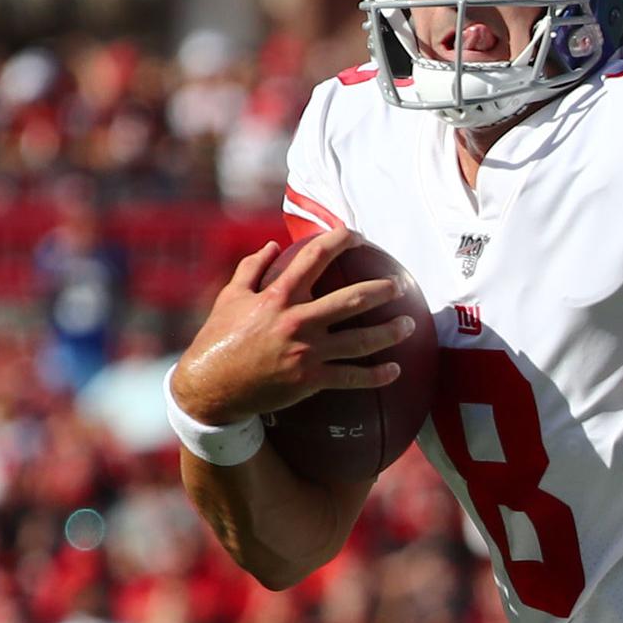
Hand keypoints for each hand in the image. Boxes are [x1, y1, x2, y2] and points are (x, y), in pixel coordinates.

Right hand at [168, 228, 418, 425]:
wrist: (212, 386)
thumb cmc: (219, 338)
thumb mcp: (230, 296)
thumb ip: (252, 267)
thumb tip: (272, 245)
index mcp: (278, 295)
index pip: (315, 257)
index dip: (339, 241)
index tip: (356, 235)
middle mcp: (298, 320)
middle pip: (352, 300)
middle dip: (381, 291)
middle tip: (398, 286)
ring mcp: (307, 351)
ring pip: (361, 341)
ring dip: (390, 332)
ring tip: (409, 325)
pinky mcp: (311, 380)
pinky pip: (352, 377)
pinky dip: (377, 375)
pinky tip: (395, 371)